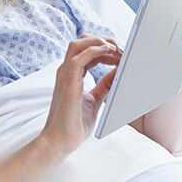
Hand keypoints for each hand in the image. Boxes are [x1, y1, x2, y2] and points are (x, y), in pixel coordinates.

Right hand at [38, 34, 122, 159]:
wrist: (60, 141)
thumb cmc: (74, 124)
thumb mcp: (95, 100)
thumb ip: (105, 86)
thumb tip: (118, 72)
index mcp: (71, 74)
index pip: (86, 50)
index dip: (104, 47)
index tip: (120, 53)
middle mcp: (66, 71)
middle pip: (82, 41)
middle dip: (103, 39)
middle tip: (121, 48)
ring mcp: (65, 75)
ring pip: (79, 44)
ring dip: (100, 42)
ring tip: (116, 48)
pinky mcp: (68, 82)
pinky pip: (79, 58)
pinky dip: (95, 50)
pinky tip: (108, 52)